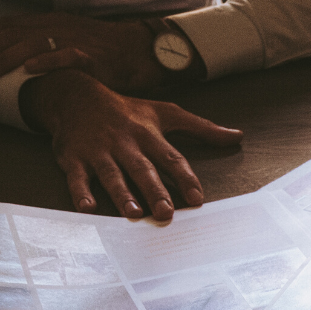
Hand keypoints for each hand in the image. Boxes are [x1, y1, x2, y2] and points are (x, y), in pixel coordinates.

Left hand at [0, 12, 164, 92]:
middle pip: (11, 35)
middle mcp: (57, 27)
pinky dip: (46, 60)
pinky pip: (67, 56)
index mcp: (49, 22)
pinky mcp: (92, 56)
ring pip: (31, 44)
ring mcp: (74, 40)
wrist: (140, 51)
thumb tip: (12, 61)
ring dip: (4, 58)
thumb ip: (42, 47)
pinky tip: (28, 69)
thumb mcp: (67, 42)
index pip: (6, 25)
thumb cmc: (103, 52)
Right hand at [19, 69, 242, 218]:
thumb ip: (202, 128)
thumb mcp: (166, 113)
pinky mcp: (73, 158)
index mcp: (148, 134)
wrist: (76, 96)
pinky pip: (77, 177)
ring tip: (133, 213)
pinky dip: (80, 192)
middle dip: (155, 190)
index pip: (171, 158)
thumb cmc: (128, 110)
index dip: (185, 178)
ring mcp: (98, 151)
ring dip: (122, 194)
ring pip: (112, 174)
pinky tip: (87, 208)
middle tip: (166, 212)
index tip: (197, 199)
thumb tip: (238, 136)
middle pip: (142, 169)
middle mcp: (125, 143)